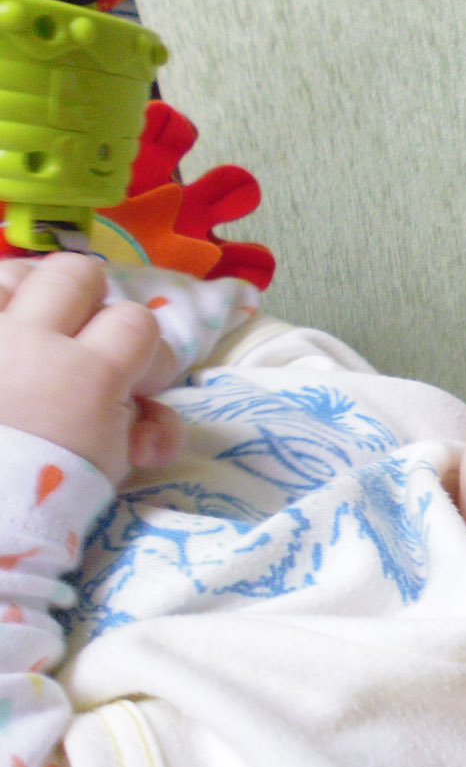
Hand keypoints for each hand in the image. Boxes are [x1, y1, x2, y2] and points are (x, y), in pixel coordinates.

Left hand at [0, 253, 184, 485]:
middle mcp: (30, 339)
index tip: (139, 384)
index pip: (137, 321)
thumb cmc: (49, 494)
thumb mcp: (114, 464)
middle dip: (91, 303)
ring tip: (27, 328)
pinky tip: (1, 333)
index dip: (146, 350)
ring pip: (15, 271)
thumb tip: (149, 410)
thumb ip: (145, 426)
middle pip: (78, 273)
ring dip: (30, 294)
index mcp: (88, 374)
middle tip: (84, 340)